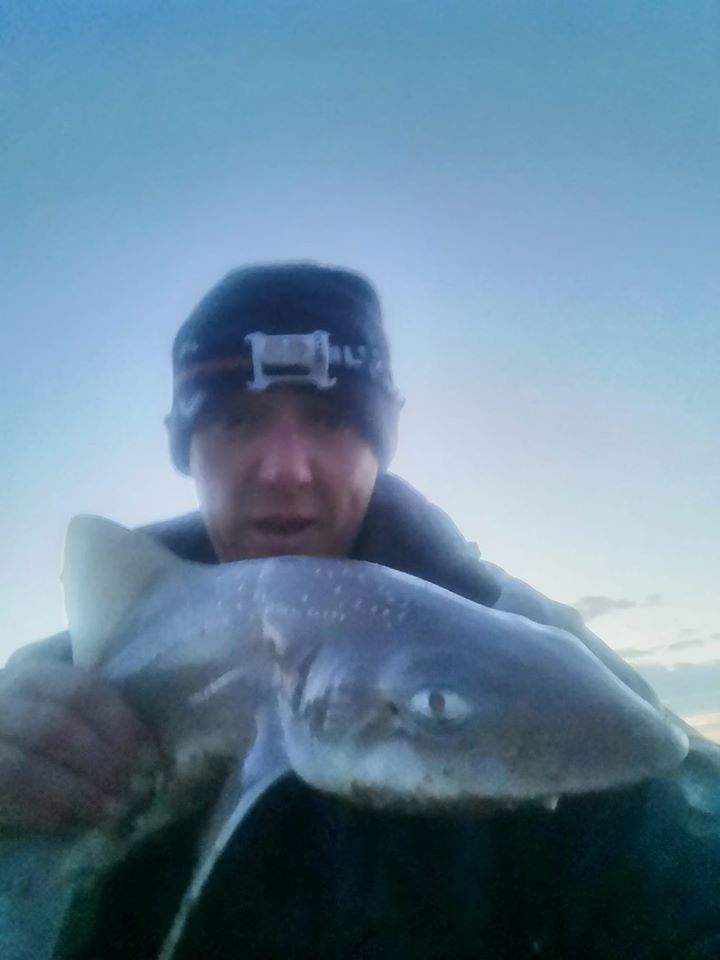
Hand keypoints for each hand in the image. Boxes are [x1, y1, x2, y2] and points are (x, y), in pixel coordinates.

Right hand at [0, 653, 157, 832]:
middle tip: (139, 787)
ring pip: (29, 766)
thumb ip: (99, 702)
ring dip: (78, 793)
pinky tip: (68, 826)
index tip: (153, 754)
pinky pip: (6, 792)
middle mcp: (5, 691)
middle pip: (59, 726)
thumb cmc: (41, 729)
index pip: (85, 686)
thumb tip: (165, 725)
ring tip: (115, 812)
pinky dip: (41, 811)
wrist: (2, 750)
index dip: (123, 723)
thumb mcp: (64, 702)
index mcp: (37, 666)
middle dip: (105, 761)